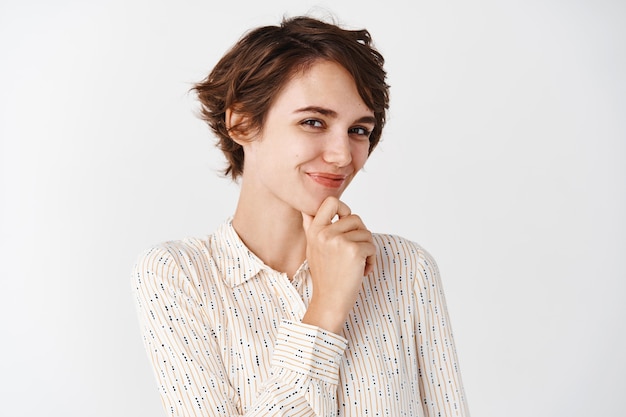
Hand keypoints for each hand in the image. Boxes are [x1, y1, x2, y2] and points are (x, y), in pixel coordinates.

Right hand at [301, 197, 375, 333]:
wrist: (330, 302)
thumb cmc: (325, 276)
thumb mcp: (312, 248)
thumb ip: (312, 227)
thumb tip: (308, 210)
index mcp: (314, 230)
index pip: (331, 201)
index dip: (344, 209)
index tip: (345, 223)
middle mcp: (324, 233)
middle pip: (356, 218)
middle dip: (361, 234)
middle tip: (355, 251)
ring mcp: (338, 241)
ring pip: (366, 233)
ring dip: (367, 249)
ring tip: (357, 264)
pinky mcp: (353, 251)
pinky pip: (372, 246)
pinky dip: (372, 260)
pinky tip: (362, 271)